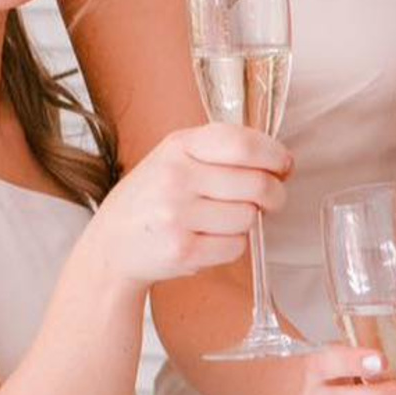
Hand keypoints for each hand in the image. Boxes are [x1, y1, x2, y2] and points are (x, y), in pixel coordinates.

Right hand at [88, 124, 289, 287]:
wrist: (112, 245)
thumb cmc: (153, 199)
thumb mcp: (175, 158)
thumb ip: (223, 153)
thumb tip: (283, 164)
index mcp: (178, 146)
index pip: (243, 144)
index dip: (274, 156)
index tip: (284, 166)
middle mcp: (176, 176)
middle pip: (257, 184)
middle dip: (274, 195)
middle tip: (270, 201)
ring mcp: (177, 214)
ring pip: (249, 218)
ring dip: (245, 223)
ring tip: (219, 222)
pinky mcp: (182, 249)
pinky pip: (236, 247)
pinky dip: (231, 246)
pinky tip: (208, 240)